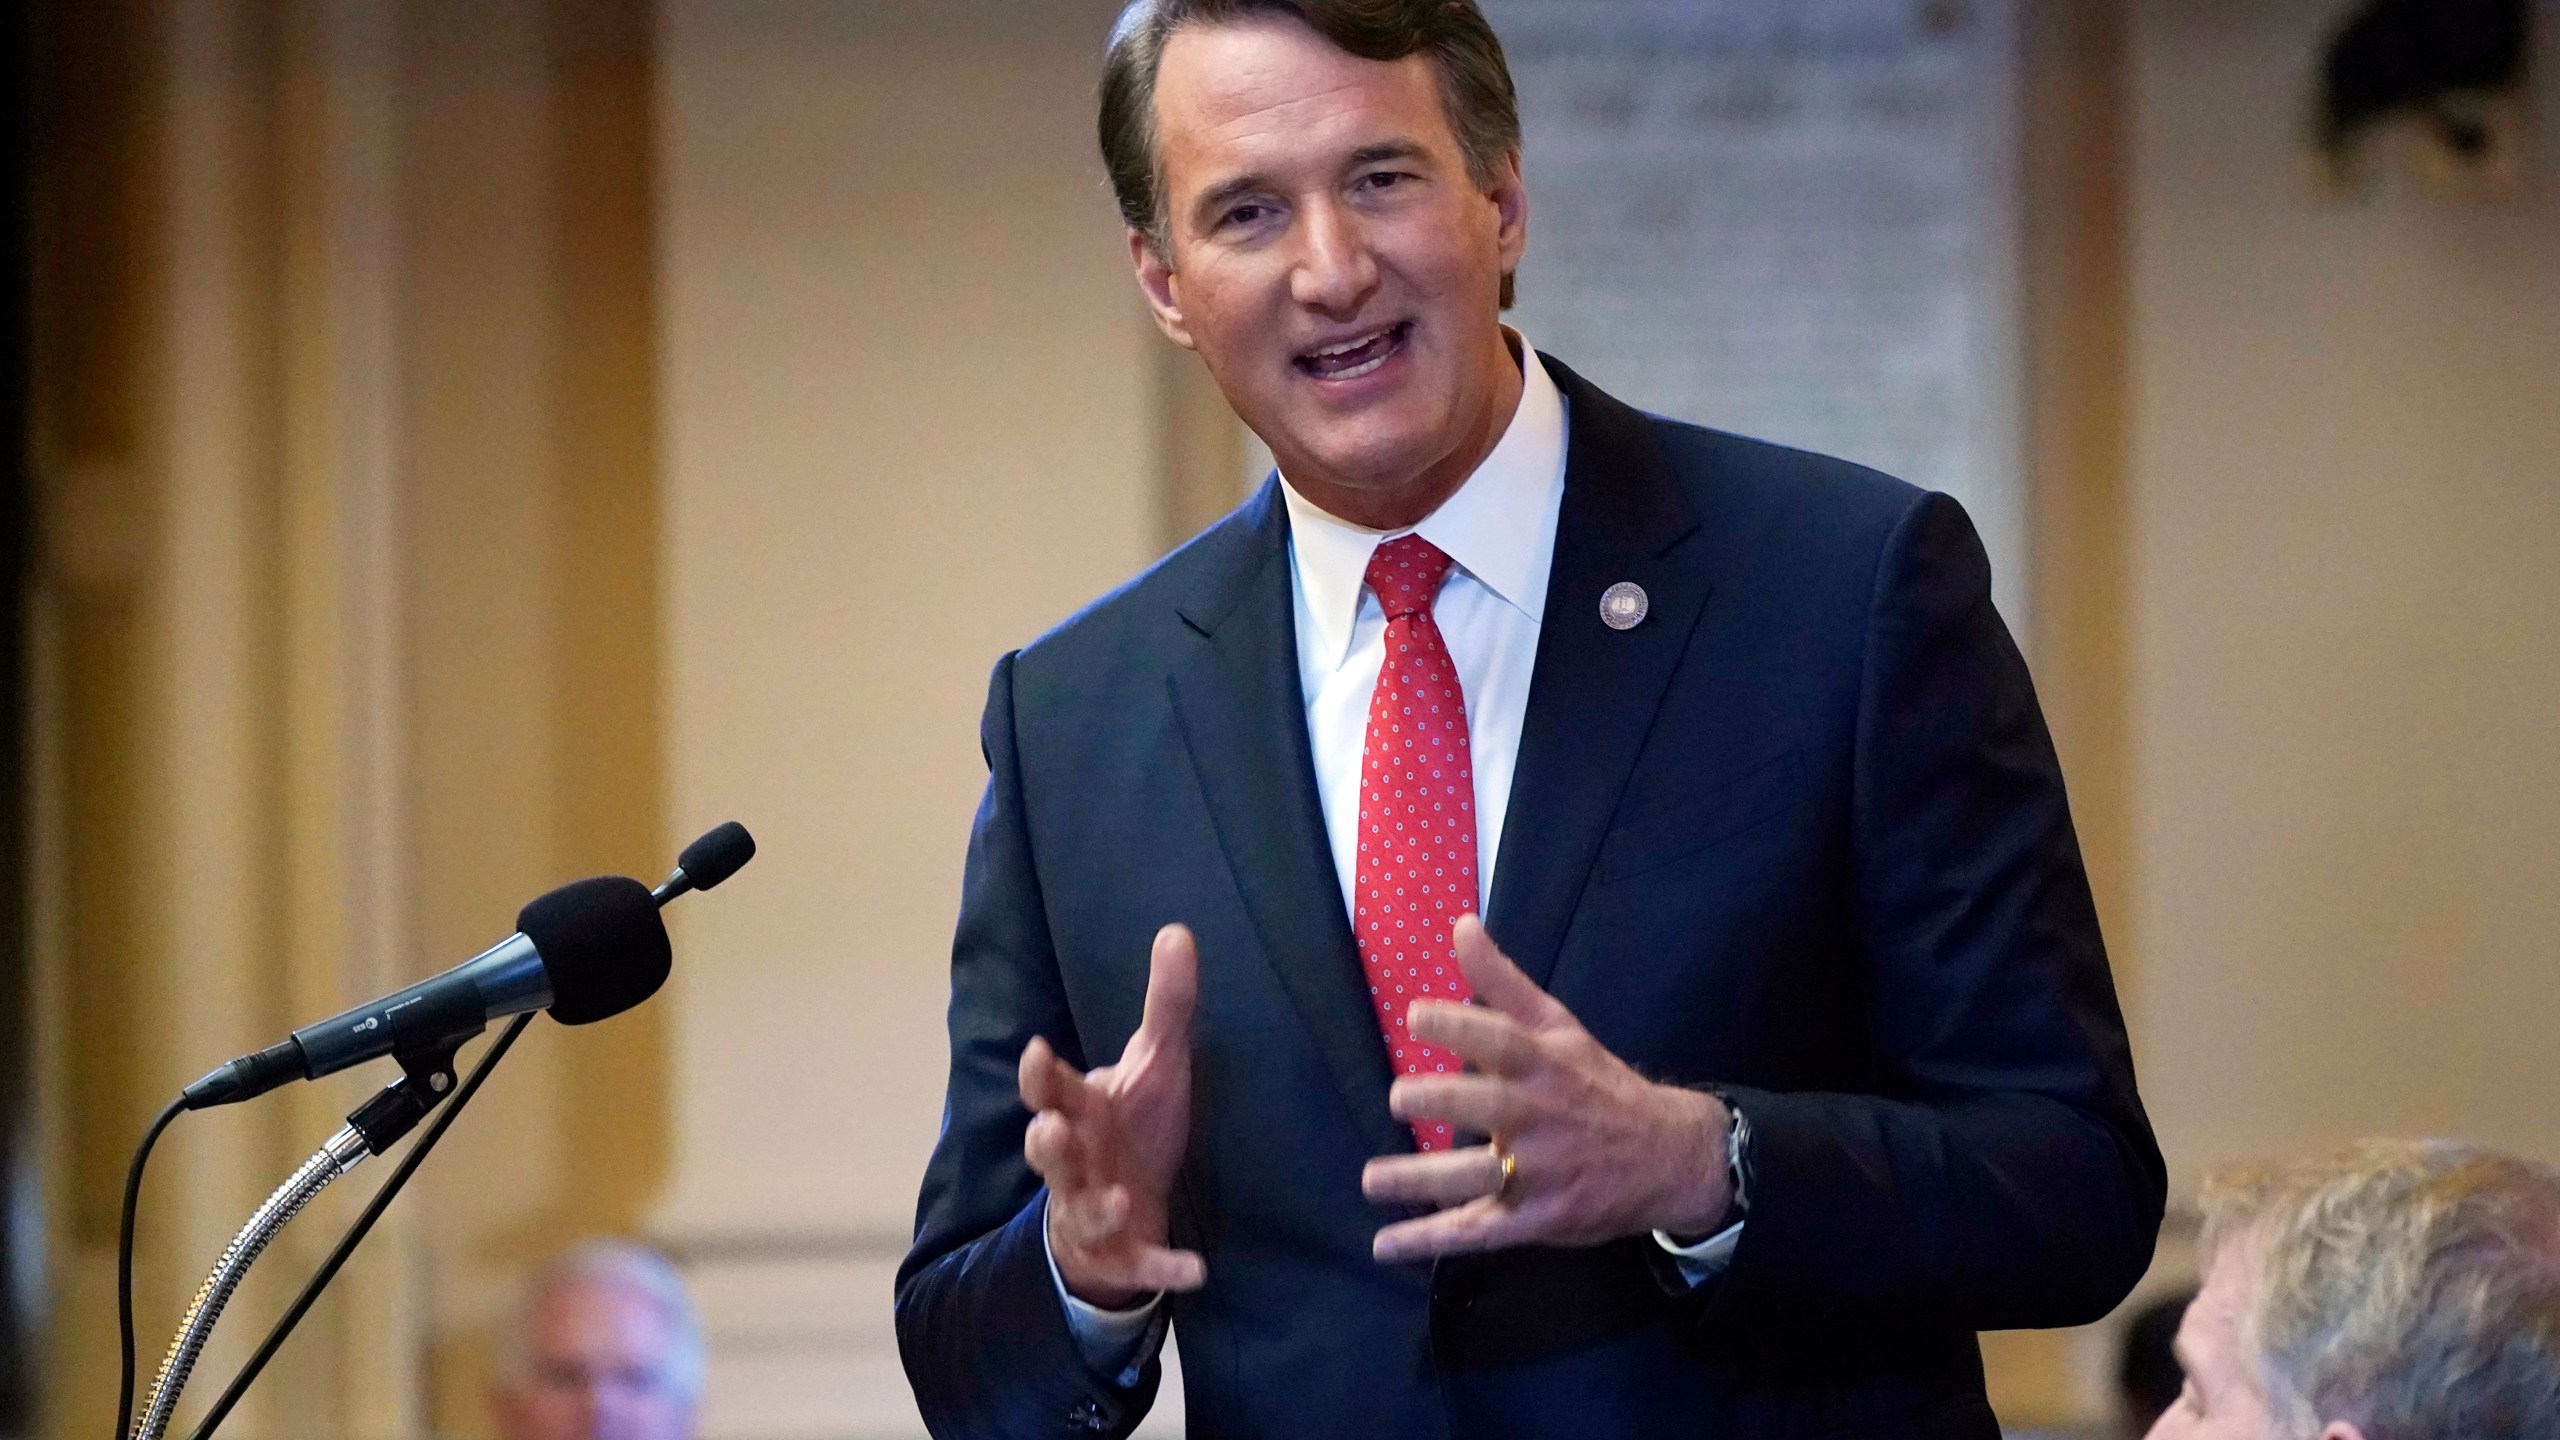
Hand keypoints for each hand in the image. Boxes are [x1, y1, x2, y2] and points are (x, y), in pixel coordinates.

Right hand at [1019, 923, 1207, 1307]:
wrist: (1130, 1208)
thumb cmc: (1133, 1128)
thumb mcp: (1155, 1064)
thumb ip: (1165, 1005)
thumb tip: (1177, 929)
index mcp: (1081, 1111)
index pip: (1049, 1089)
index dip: (1041, 1074)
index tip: (1038, 1051)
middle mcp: (1077, 1162)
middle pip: (1049, 1153)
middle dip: (1048, 1143)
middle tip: (1052, 1131)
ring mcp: (1094, 1211)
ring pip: (1082, 1211)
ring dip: (1097, 1207)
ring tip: (1120, 1202)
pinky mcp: (1124, 1256)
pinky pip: (1141, 1265)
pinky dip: (1164, 1269)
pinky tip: (1196, 1271)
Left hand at [1363, 914, 1732, 1262]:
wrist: (1670, 1158)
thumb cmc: (1598, 1085)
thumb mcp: (1559, 1026)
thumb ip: (1503, 981)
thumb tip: (1460, 926)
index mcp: (1545, 1064)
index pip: (1501, 1039)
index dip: (1459, 1026)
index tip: (1416, 1015)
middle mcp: (1541, 1117)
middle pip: (1488, 1108)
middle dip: (1442, 1103)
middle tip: (1399, 1098)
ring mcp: (1540, 1173)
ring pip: (1476, 1178)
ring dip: (1421, 1181)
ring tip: (1373, 1180)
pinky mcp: (1537, 1220)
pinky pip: (1479, 1232)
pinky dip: (1431, 1241)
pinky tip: (1386, 1245)